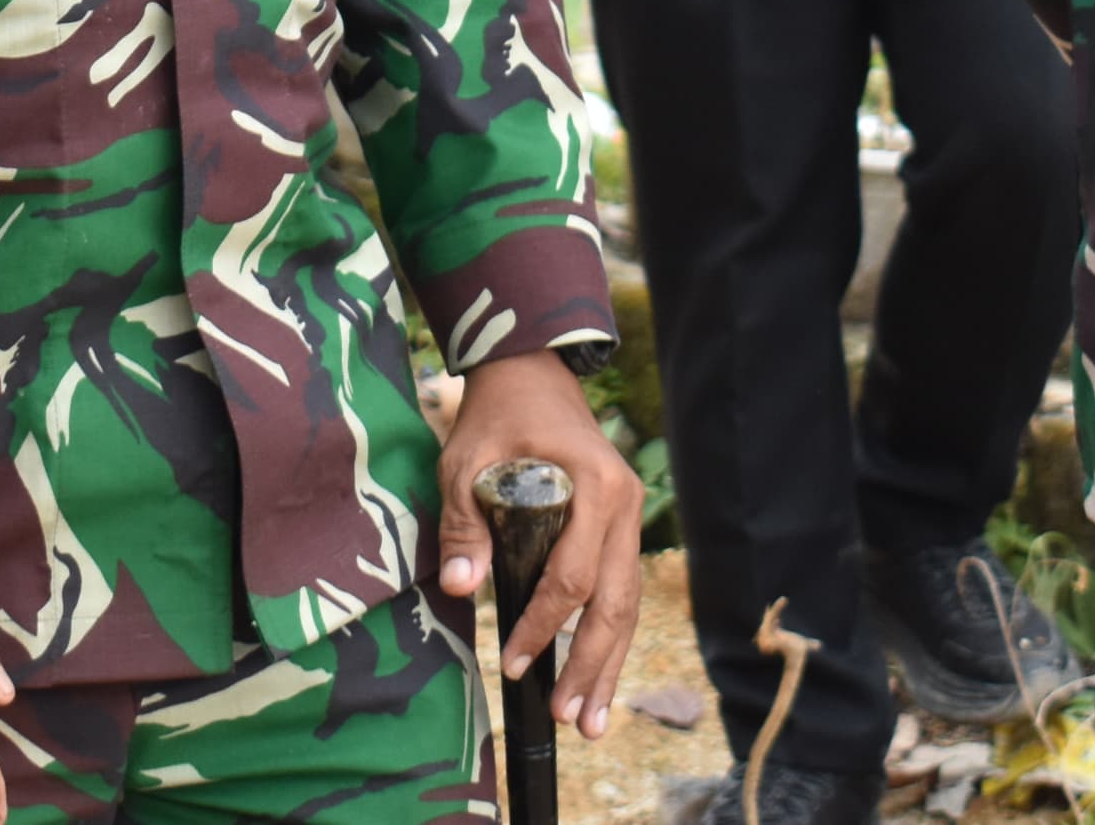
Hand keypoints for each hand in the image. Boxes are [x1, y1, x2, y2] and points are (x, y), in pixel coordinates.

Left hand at [431, 349, 642, 739]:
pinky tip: (597, 676)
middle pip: (614, 602)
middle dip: (592, 665)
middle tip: (568, 719)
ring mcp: (628, 516)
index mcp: (595, 485)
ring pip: (626, 603)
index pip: (573, 575)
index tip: (514, 663)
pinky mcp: (620, 527)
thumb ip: (465, 524)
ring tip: (590, 720)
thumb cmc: (497, 418)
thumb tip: (466, 590)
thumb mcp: (468, 461)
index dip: (544, 625)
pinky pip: (620, 589)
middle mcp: (624, 505)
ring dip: (608, 663)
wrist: (531, 375)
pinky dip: (609, 636)